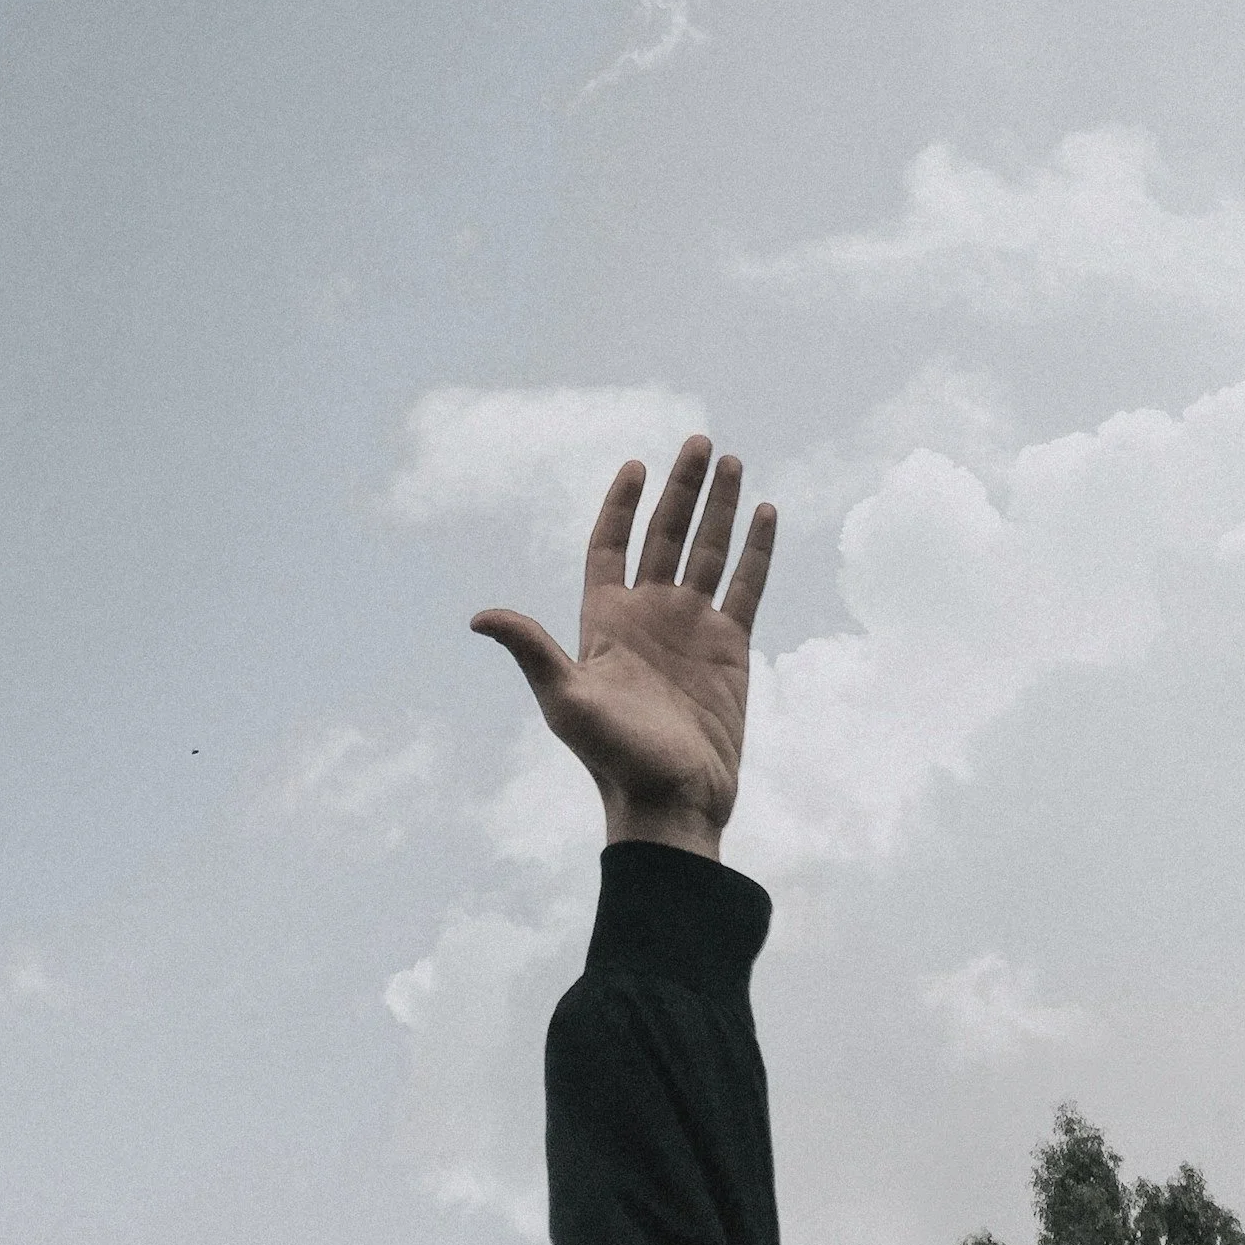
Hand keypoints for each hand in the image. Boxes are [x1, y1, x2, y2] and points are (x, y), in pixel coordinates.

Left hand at [471, 435, 775, 859]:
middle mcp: (649, 614)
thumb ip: (532, 650)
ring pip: (709, 551)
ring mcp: (692, 628)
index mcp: (605, 619)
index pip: (610, 544)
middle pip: (665, 534)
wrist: (671, 803)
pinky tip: (766, 512)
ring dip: (721, 508)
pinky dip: (757, 550)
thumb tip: (479, 617)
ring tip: (734, 462)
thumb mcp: (565, 700)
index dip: (621, 504)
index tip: (636, 465)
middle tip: (700, 441)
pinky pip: (747, 587)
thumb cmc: (612, 757)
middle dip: (683, 488)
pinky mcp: (730, 648)